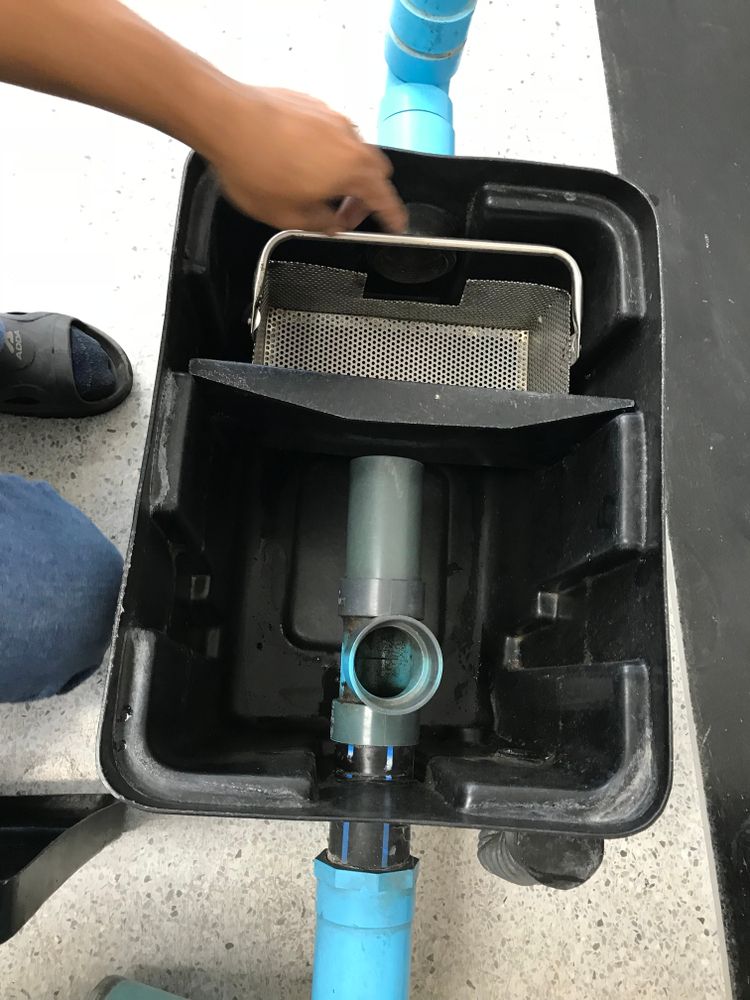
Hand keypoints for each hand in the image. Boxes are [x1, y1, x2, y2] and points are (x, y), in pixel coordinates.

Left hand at [201, 86, 406, 233]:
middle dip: (365, 194)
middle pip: (374, 170)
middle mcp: (348, 139)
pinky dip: (324, 151)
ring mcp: (330, 117)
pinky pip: (329, 132)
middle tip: (343, 212)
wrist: (225, 118)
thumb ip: (320, 223)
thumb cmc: (253, 164)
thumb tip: (330, 223)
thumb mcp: (287, 217)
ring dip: (343, 171)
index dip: (393, 215)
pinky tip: (297, 162)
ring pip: (351, 149)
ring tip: (315, 188)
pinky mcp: (311, 105)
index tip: (397, 223)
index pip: (385, 198)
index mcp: (351, 170)